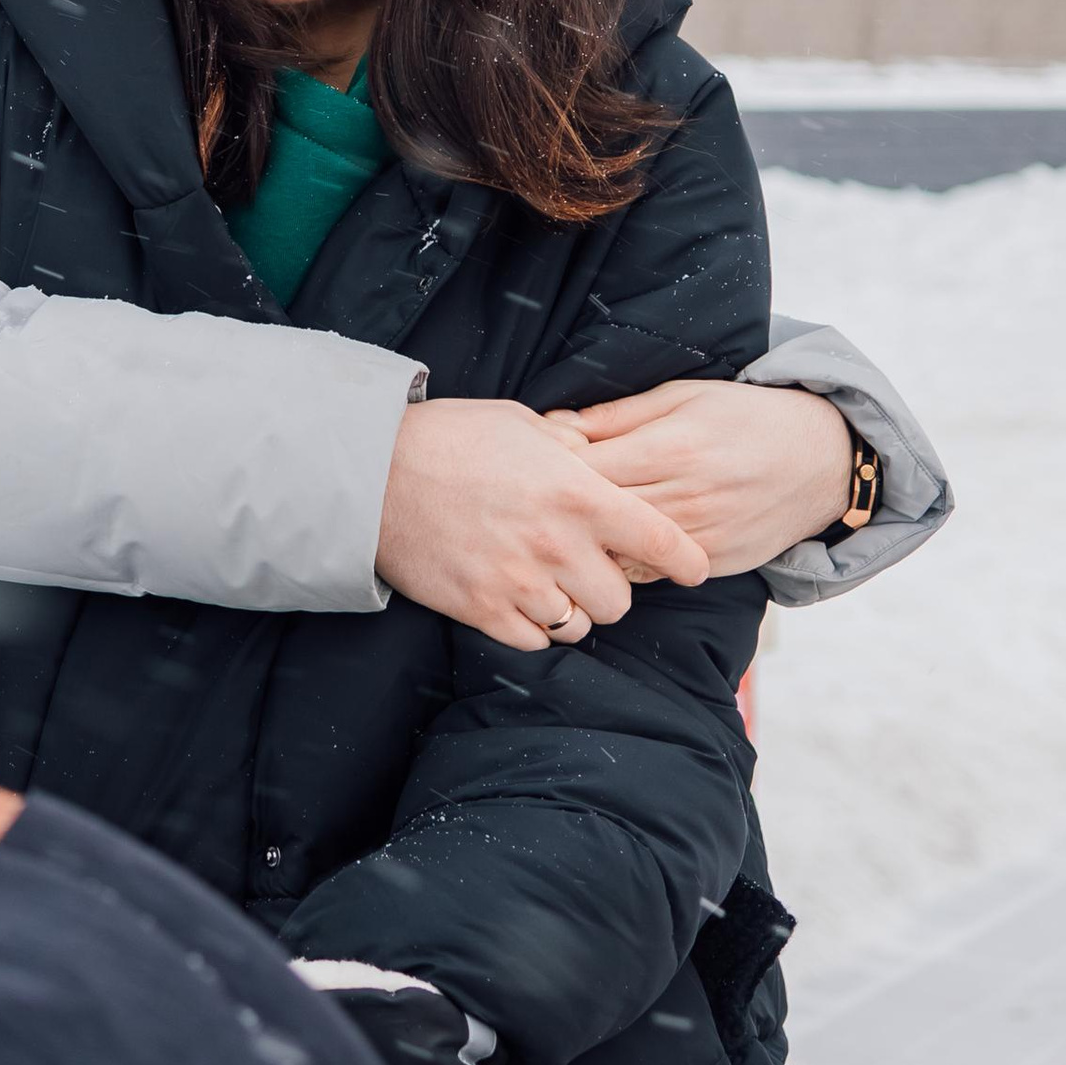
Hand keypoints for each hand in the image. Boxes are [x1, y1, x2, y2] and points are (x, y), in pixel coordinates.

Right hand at [376, 397, 707, 650]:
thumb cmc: (448, 437)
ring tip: (550, 587)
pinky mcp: (480, 610)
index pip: (660, 541)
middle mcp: (556, 545)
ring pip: (578, 626)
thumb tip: (593, 453)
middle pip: (621, 601)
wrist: (370, 472)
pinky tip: (518, 602)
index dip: (686, 560)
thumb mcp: (521, 423)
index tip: (695, 568)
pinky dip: (533, 628)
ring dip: (572, 610)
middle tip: (590, 570)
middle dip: (611, 587)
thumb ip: (570, 446)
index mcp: (577, 494)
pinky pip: (533, 641)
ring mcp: (518, 583)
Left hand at [558, 378, 855, 577]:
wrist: (820, 459)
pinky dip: (625, 562)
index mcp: (670, 449)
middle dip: (564, 510)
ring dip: (590, 542)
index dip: (553, 470)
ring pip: (619, 552)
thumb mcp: (682, 396)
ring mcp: (700, 537)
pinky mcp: (713, 563)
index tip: (538, 464)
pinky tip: (612, 545)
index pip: (585, 471)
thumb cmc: (743, 417)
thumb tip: (555, 424)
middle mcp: (684, 498)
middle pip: (597, 515)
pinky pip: (650, 574)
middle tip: (542, 499)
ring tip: (569, 526)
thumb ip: (617, 414)